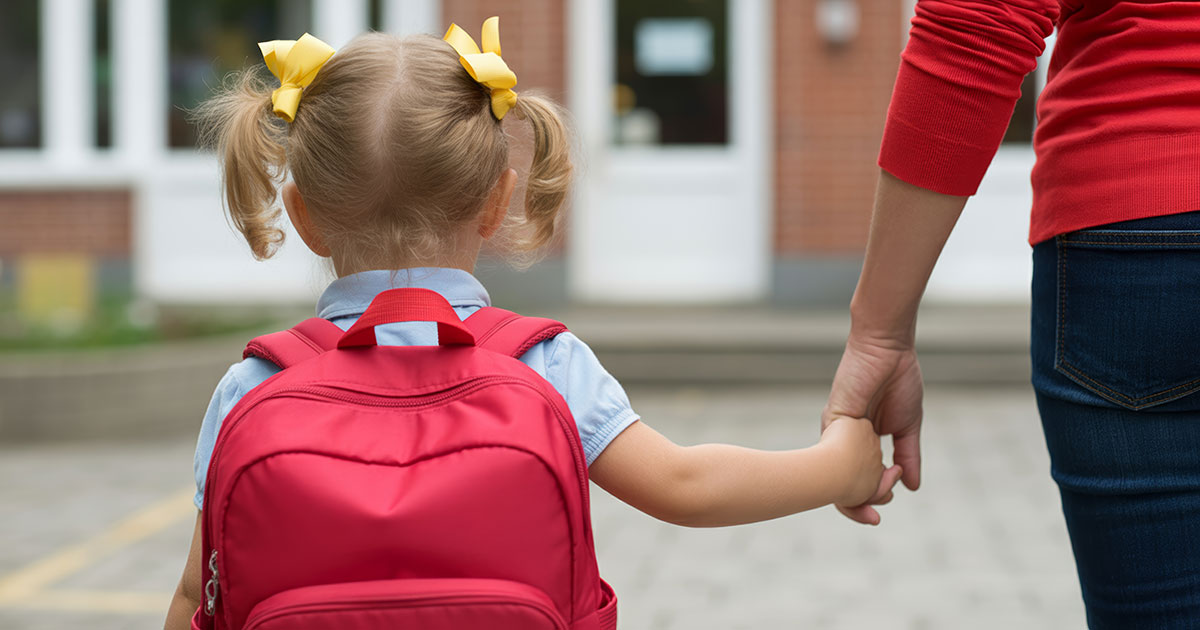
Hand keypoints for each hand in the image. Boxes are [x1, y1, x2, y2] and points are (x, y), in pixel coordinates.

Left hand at [822, 332, 923, 523]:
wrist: (889, 349)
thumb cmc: (898, 380)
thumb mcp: (908, 426)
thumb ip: (908, 457)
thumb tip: (912, 488)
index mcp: (861, 443)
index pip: (857, 480)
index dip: (866, 501)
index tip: (879, 516)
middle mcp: (844, 440)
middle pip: (840, 482)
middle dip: (853, 507)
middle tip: (872, 519)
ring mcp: (836, 431)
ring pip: (835, 473)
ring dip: (856, 492)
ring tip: (875, 499)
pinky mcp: (834, 418)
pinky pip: (837, 452)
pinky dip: (855, 470)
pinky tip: (870, 476)